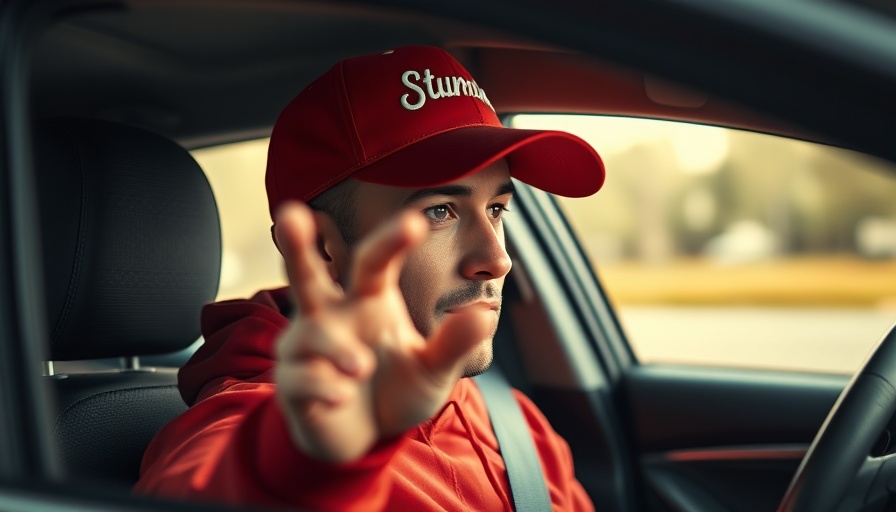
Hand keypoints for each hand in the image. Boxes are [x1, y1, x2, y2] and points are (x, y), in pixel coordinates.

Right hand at [273, 202, 493, 461]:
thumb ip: (453, 344)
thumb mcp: (433, 371)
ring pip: (310, 333)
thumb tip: (485, 314)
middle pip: (308, 274)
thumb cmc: (397, 390)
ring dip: (336, 349)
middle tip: (291, 213)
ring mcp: (306, 348)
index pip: (375, 263)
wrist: (366, 441)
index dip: (392, 241)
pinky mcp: (292, 383)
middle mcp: (331, 315)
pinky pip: (301, 378)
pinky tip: (342, 398)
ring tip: (361, 368)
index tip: (414, 222)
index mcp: (368, 300)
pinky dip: (324, 386)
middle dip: (298, 244)